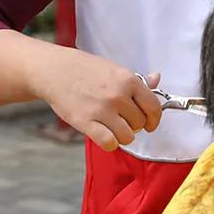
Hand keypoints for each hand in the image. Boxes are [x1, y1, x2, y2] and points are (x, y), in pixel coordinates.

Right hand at [31, 49, 163, 151]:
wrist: (56, 71)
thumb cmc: (87, 70)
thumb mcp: (115, 69)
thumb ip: (138, 80)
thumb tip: (157, 79)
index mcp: (129, 80)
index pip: (154, 107)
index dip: (154, 119)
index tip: (150, 124)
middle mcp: (118, 95)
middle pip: (139, 123)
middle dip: (134, 125)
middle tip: (123, 120)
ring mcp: (102, 109)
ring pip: (127, 136)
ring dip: (123, 136)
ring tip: (114, 128)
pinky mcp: (85, 122)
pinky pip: (109, 143)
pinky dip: (110, 144)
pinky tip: (105, 136)